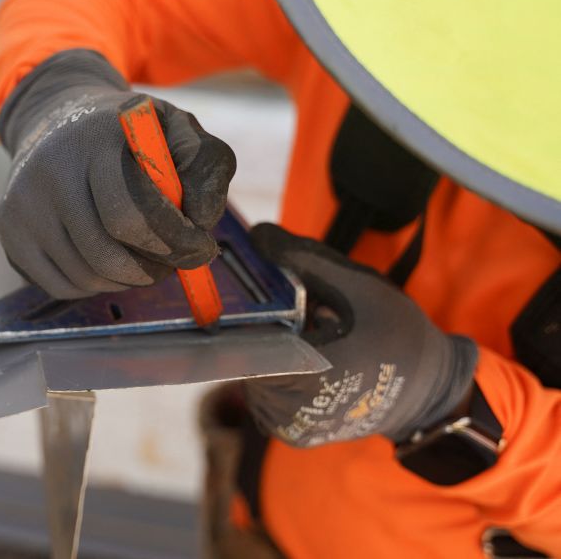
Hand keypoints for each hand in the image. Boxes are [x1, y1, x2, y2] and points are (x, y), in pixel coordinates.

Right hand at [0, 49, 235, 298]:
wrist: (58, 118)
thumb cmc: (128, 134)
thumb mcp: (176, 128)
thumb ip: (205, 164)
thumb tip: (200, 220)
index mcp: (95, 139)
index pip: (129, 213)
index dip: (172, 242)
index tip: (199, 248)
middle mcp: (48, 170)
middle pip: (104, 255)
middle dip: (152, 269)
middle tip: (173, 263)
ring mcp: (22, 203)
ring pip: (85, 277)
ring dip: (126, 281)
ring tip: (144, 259)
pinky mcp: (9, 230)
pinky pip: (60, 286)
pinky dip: (95, 285)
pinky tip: (109, 261)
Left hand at [244, 224, 475, 446]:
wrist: (427, 392)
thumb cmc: (398, 336)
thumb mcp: (358, 285)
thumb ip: (303, 259)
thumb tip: (256, 236)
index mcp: (310, 376)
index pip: (245, 343)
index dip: (244, 314)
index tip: (251, 295)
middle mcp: (291, 411)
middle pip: (246, 354)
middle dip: (264, 328)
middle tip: (302, 316)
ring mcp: (288, 428)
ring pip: (251, 373)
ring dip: (270, 350)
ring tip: (310, 340)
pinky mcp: (289, 435)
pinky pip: (263, 392)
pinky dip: (277, 371)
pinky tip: (309, 361)